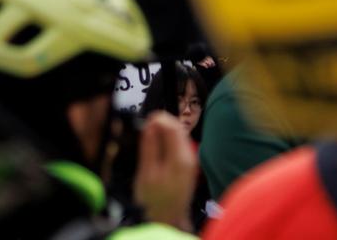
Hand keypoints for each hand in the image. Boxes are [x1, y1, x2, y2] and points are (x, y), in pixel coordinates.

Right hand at [133, 112, 197, 231]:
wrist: (169, 218)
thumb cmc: (156, 200)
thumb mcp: (146, 172)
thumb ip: (149, 147)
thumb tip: (149, 126)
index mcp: (179, 158)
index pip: (172, 126)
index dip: (158, 118)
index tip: (145, 120)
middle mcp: (189, 157)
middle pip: (178, 128)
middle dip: (162, 123)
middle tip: (146, 126)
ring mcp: (191, 161)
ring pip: (179, 135)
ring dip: (165, 131)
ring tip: (149, 136)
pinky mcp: (189, 165)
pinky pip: (180, 144)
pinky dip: (168, 140)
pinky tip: (158, 146)